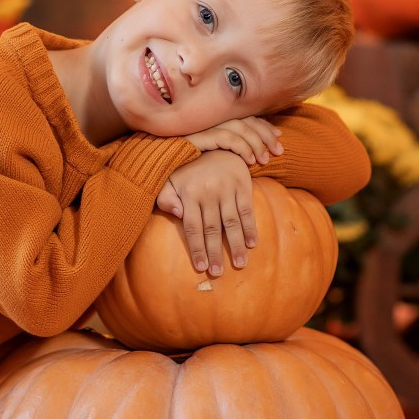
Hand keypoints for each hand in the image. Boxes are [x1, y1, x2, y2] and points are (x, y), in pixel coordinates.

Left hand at [155, 151, 255, 276]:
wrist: (214, 145)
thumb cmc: (189, 170)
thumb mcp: (170, 179)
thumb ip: (166, 198)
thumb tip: (175, 214)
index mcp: (189, 194)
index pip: (192, 227)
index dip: (197, 248)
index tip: (200, 268)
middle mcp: (208, 193)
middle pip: (212, 229)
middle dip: (215, 252)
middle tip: (217, 273)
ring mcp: (227, 189)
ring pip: (231, 222)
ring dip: (236, 245)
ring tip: (239, 264)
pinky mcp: (242, 185)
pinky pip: (247, 210)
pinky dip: (250, 228)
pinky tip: (252, 244)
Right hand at [183, 117, 282, 166]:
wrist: (159, 162)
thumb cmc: (185, 162)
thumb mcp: (212, 154)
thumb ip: (230, 149)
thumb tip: (252, 155)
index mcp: (217, 120)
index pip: (246, 117)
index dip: (264, 126)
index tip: (279, 137)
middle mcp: (212, 119)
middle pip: (247, 120)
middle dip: (266, 135)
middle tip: (279, 151)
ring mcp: (205, 126)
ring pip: (240, 127)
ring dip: (257, 143)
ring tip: (265, 160)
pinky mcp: (199, 136)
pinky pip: (227, 137)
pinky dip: (242, 147)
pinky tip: (250, 161)